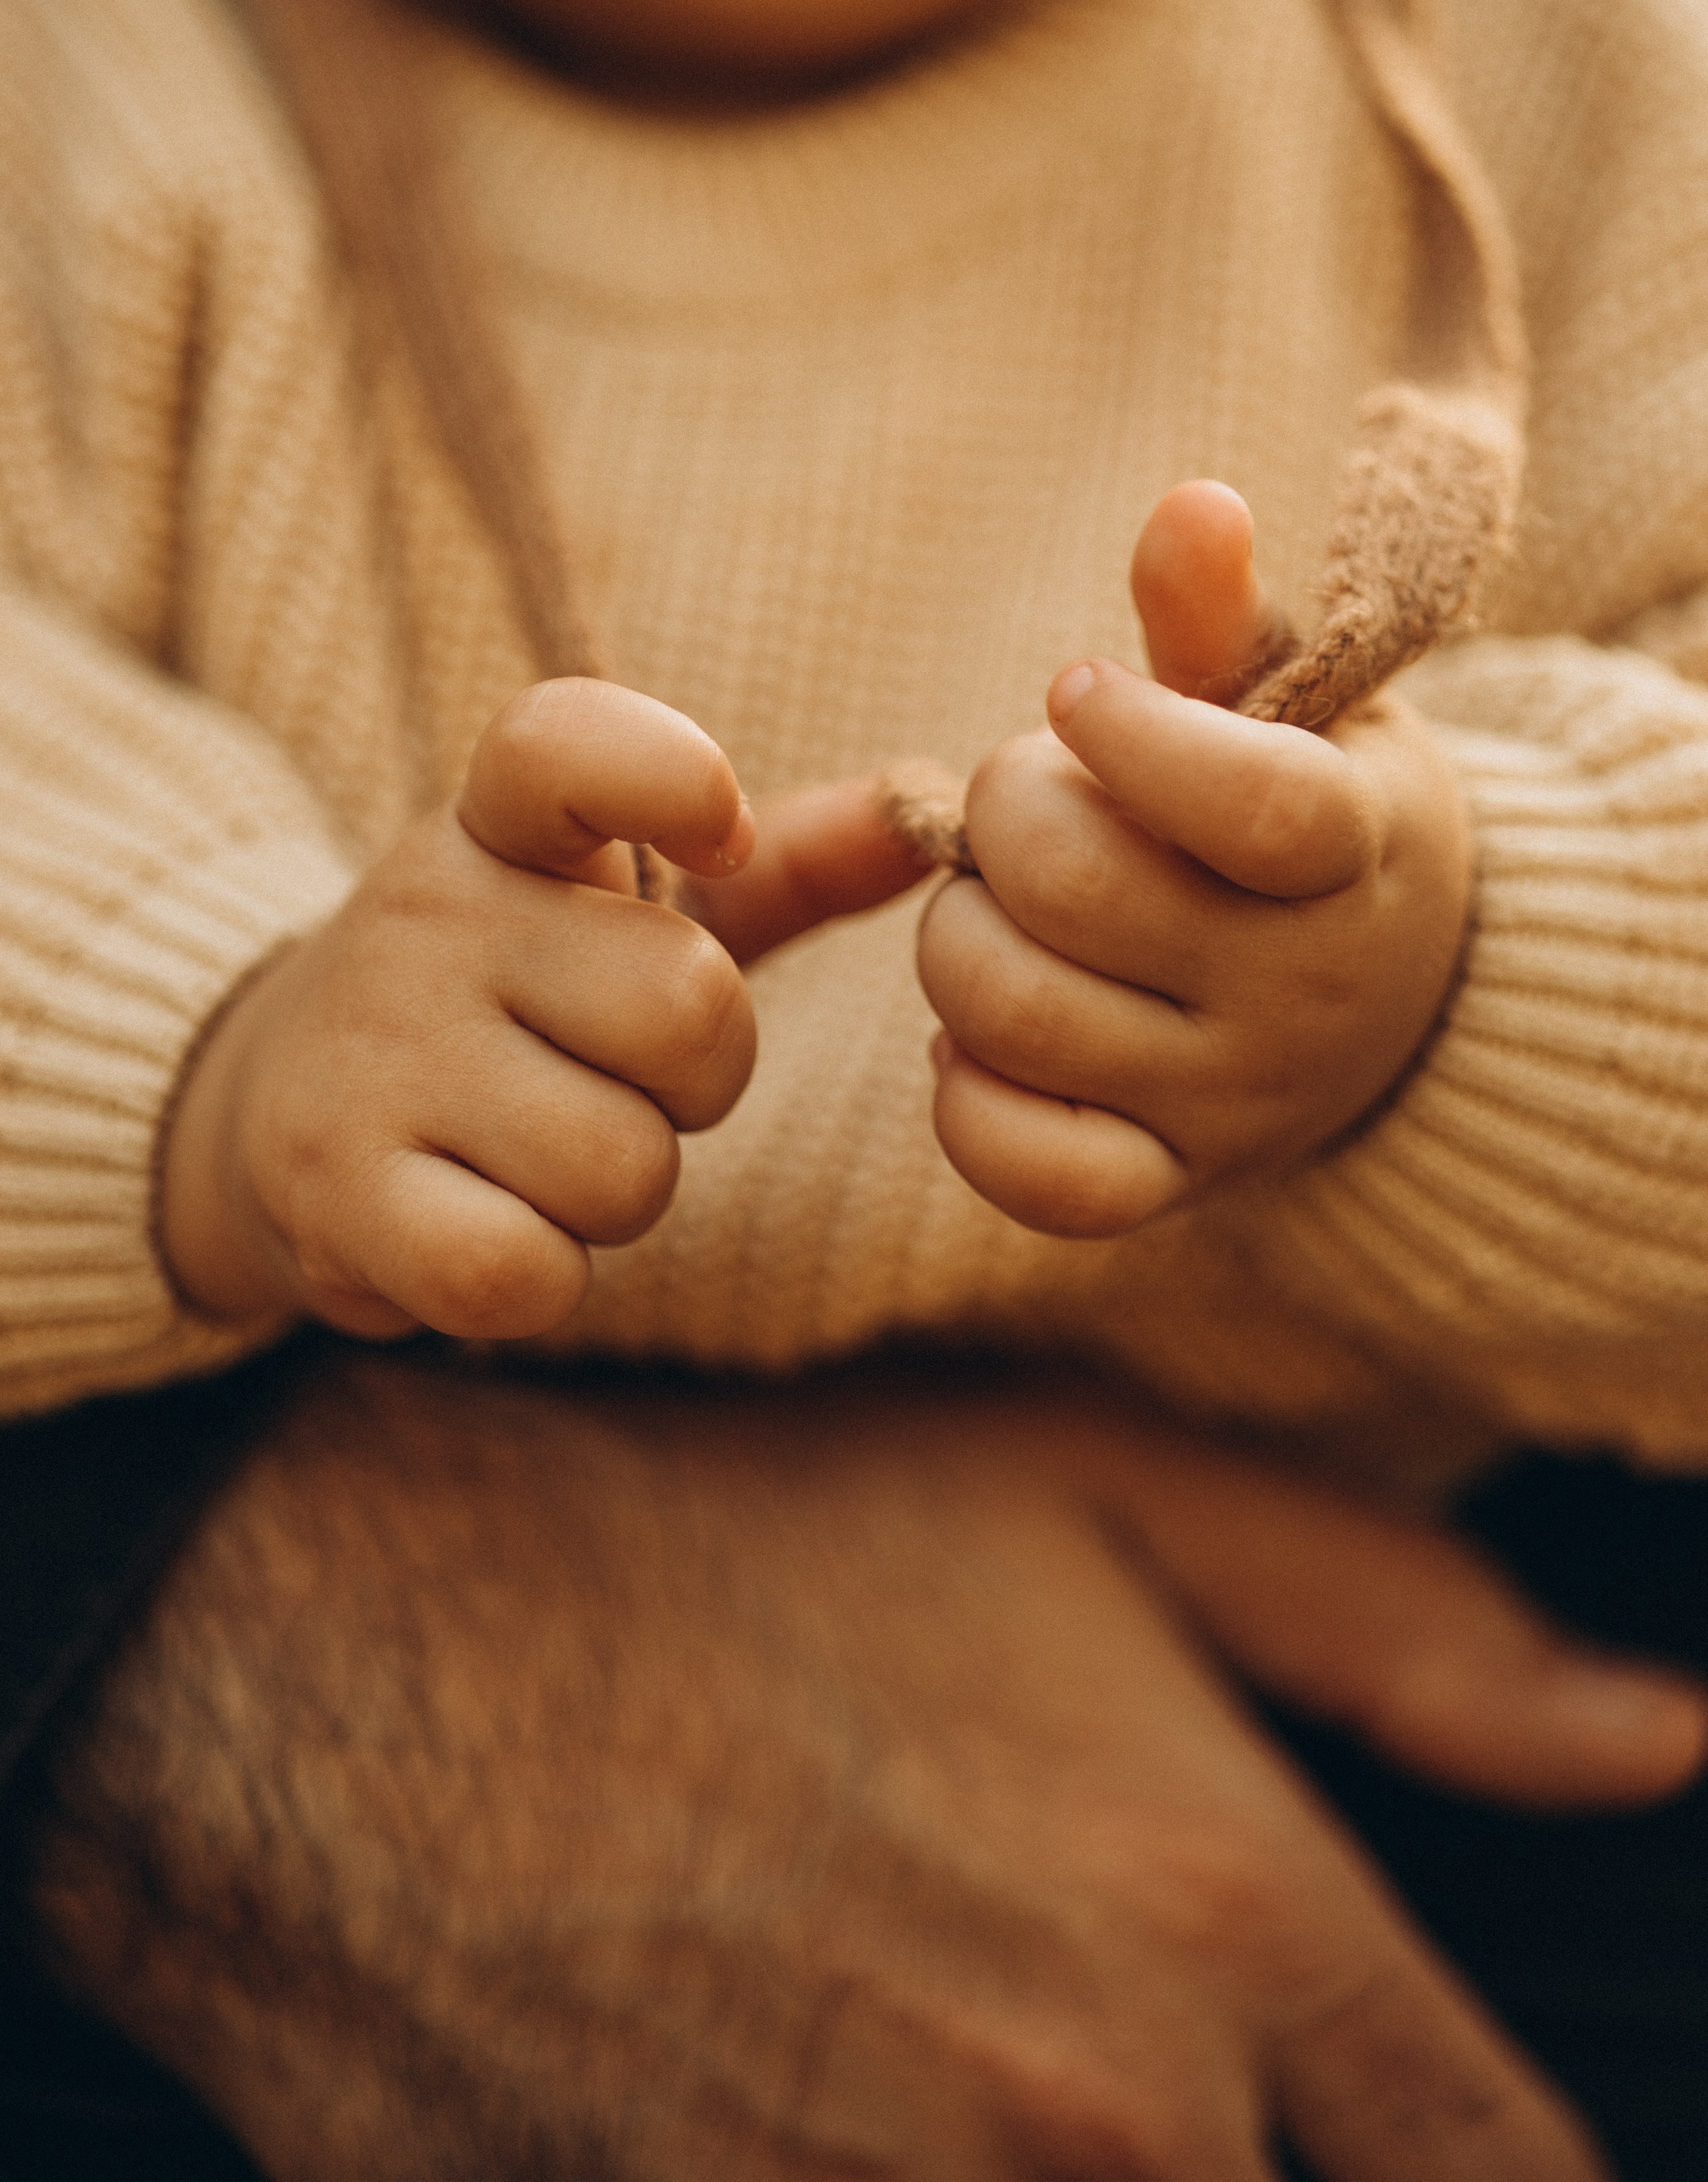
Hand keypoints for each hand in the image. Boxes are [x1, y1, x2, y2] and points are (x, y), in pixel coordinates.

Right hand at [29, 1354, 1703, 2180]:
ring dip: (1054, 2172)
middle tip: (1105, 2027)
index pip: (1499, 2181)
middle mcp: (1080, 2135)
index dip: (1476, 2168)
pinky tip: (799, 2073)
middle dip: (1255, 2161)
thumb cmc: (731, 1535)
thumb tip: (1656, 1736)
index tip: (1417, 2133)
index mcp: (1215, 1931)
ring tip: (924, 2027)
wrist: (354, 1644)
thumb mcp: (1090, 1490)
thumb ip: (1405, 1628)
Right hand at [161, 677, 925, 1339]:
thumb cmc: (512, 999)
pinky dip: (545, 1278)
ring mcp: (371, 1055)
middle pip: (685, 1008)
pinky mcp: (334, 1192)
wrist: (274, 1103)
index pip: (564, 743)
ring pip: (622, 1164)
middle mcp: (425, 917)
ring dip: (623, 1189)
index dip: (670, 772)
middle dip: (700, 1080)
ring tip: (545, 1153)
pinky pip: (521, 1270)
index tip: (720, 831)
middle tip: (623, 1078)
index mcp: (498, 827)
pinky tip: (494, 1226)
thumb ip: (786, 864)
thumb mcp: (628, 910)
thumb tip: (928, 801)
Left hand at [920, 482, 1472, 1233]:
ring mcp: (1236, 1103)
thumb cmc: (1310, 812)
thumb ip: (1222, 619)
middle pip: (1073, 891)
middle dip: (1001, 819)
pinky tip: (979, 1038)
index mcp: (1355, 850)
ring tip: (1001, 912)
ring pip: (1016, 1018)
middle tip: (1023, 805)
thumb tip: (1192, 506)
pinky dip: (967, 1097)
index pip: (1247, 799)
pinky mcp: (1170, 1184)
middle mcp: (1305, 991)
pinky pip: (1030, 1173)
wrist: (1399, 1001)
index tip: (1078, 694)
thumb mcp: (1299, 706)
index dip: (1125, 733)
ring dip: (960, 941)